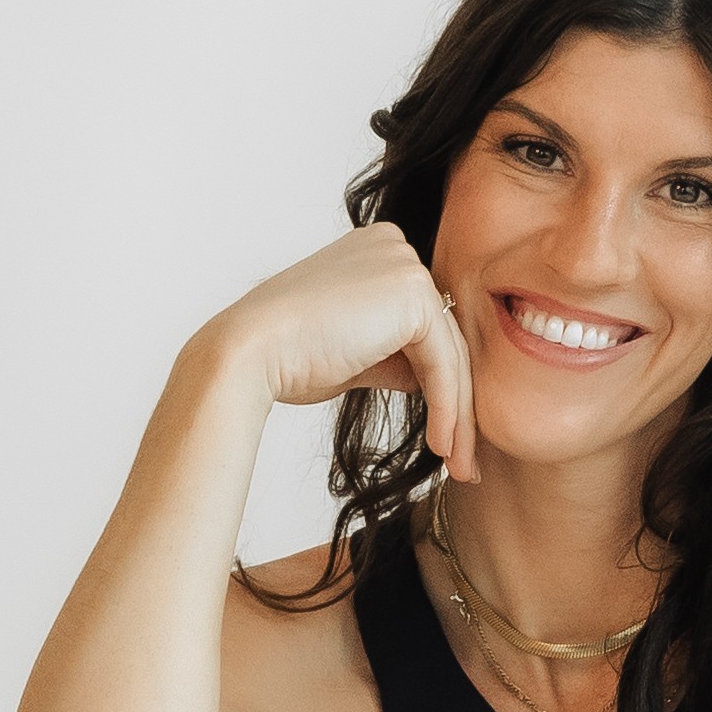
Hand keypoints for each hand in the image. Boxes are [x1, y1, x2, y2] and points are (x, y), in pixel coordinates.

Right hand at [213, 224, 479, 483]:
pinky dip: (447, 407)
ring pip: (450, 353)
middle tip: (462, 458)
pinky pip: (444, 361)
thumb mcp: (352, 353)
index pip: (423, 324)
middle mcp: (394, 246)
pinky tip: (442, 444)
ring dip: (457, 415)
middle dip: (456, 403)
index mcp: (375, 251)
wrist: (249, 354)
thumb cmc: (286, 358)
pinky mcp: (413, 292)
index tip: (444, 434)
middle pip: (442, 337)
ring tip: (458, 465)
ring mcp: (404, 264)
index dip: (439, 381)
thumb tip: (427, 378)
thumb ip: (392, 355)